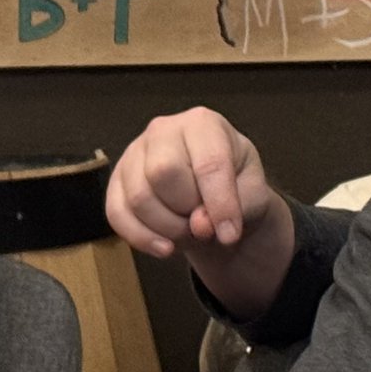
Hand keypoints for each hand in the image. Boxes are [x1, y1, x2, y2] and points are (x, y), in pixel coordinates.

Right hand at [108, 108, 287, 258]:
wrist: (214, 194)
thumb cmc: (236, 186)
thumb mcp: (254, 194)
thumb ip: (237, 207)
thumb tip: (198, 225)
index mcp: (203, 123)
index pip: (208, 163)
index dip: (219, 204)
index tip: (231, 235)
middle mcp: (163, 130)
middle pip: (163, 173)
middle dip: (187, 211)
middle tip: (205, 224)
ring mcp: (134, 153)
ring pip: (139, 198)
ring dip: (168, 229)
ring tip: (189, 232)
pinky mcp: (116, 180)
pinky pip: (117, 214)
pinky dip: (141, 238)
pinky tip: (165, 247)